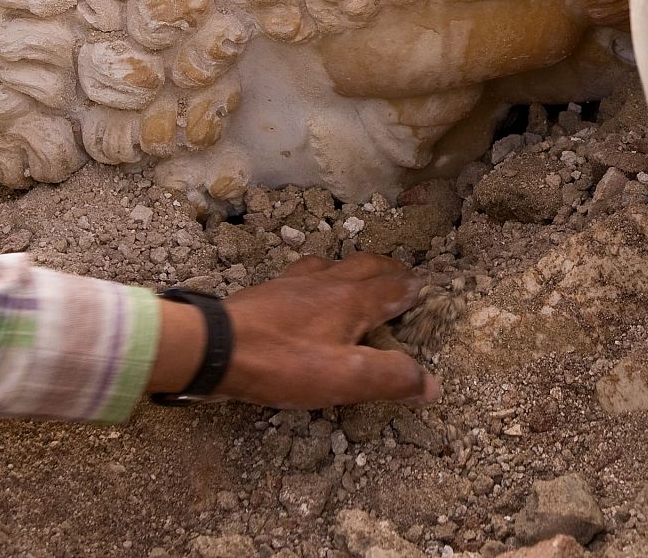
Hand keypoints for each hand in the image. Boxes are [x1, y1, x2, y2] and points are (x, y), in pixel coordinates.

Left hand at [152, 253, 439, 409]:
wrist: (215, 348)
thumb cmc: (284, 363)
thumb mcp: (345, 379)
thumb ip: (391, 378)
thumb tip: (432, 384)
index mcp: (353, 299)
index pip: (393, 286)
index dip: (412, 288)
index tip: (427, 286)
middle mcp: (328, 281)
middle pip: (367, 265)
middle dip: (389, 270)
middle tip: (402, 276)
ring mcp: (295, 282)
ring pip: (334, 265)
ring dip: (355, 268)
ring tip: (360, 276)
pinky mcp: (269, 291)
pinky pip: (305, 273)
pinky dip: (320, 275)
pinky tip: (308, 288)